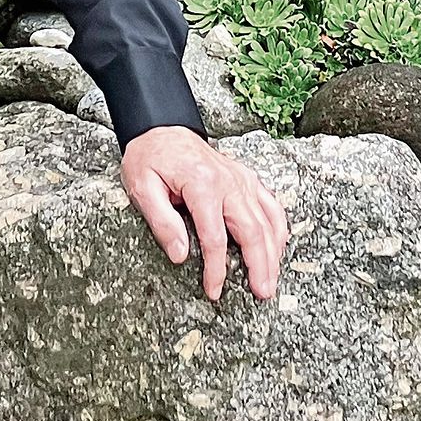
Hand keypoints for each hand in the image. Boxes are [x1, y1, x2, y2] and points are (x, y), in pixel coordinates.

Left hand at [121, 125, 287, 301]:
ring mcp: (241, 178)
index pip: (214, 237)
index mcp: (202, 184)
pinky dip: (278, 227)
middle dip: (259, 265)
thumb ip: (162, 222)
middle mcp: (228, 181)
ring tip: (271, 280)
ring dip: (273, 252)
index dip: (216, 268)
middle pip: (251, 230)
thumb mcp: (142, 188)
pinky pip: (270, 204)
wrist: (162, 127)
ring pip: (267, 219)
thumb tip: (180, 255)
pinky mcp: (246, 178)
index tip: (214, 290)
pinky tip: (278, 246)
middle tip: (262, 292)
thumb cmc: (150, 157)